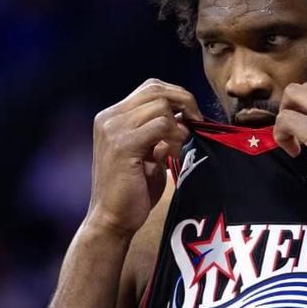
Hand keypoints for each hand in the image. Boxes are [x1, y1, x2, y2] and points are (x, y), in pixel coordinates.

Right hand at [86, 78, 202, 236]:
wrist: (111, 220)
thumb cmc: (132, 190)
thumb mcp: (147, 153)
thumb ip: (159, 132)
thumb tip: (185, 115)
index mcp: (112, 116)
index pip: (150, 87)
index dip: (177, 95)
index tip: (192, 115)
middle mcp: (109, 117)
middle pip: (156, 89)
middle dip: (184, 101)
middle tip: (197, 122)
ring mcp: (113, 129)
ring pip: (161, 106)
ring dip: (178, 125)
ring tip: (176, 148)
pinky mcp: (123, 145)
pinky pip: (160, 125)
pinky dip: (174, 136)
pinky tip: (172, 153)